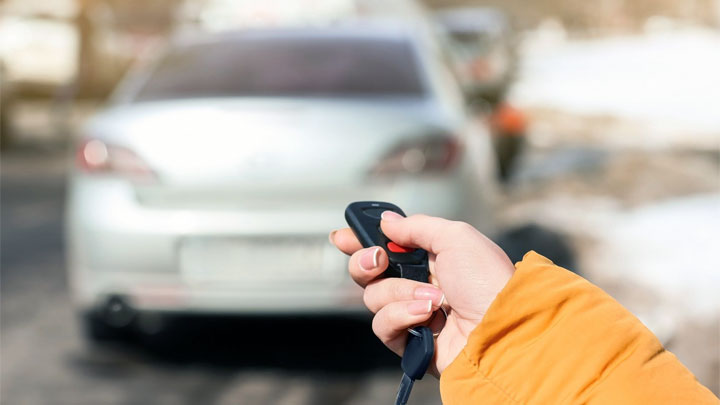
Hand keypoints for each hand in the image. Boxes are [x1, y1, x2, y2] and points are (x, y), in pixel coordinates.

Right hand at [330, 212, 514, 374]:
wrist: (502, 328)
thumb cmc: (488, 282)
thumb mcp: (456, 237)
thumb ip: (416, 226)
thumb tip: (387, 221)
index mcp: (430, 258)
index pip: (385, 246)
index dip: (360, 241)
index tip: (342, 236)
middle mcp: (418, 284)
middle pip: (367, 272)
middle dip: (365, 262)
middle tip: (379, 260)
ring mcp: (412, 314)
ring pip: (373, 297)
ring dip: (400, 293)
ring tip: (433, 298)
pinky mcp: (409, 341)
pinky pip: (383, 324)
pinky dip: (402, 316)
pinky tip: (428, 318)